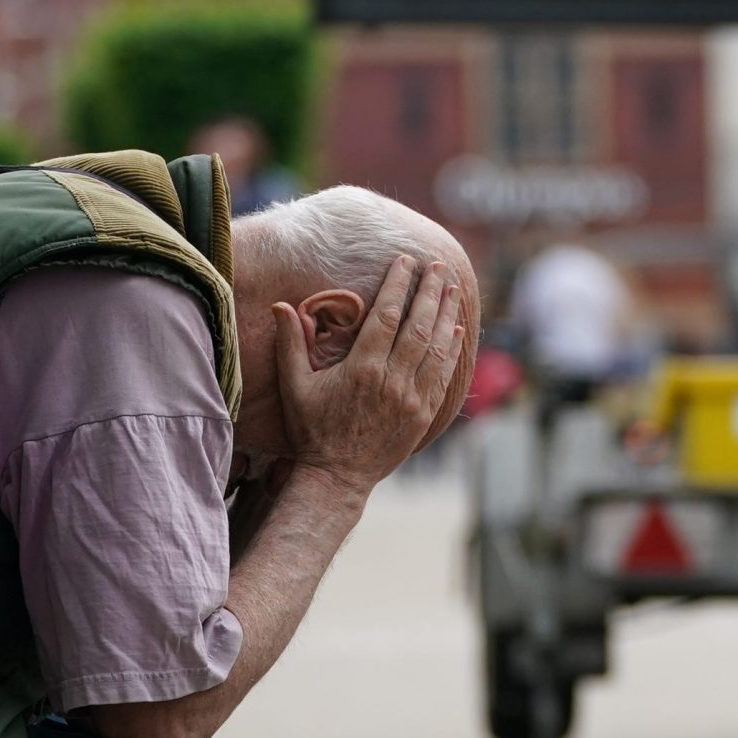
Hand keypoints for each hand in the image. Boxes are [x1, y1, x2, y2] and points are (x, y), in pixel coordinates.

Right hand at [273, 256, 467, 498]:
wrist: (337, 476)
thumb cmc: (312, 430)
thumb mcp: (295, 386)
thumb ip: (290, 345)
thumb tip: (281, 305)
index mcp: (361, 369)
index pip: (386, 316)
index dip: (398, 285)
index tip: (405, 261)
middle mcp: (391, 381)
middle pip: (418, 326)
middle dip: (430, 292)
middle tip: (439, 266)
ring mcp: (411, 399)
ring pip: (436, 348)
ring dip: (446, 315)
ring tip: (453, 288)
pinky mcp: (423, 414)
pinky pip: (443, 375)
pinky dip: (452, 350)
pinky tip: (456, 330)